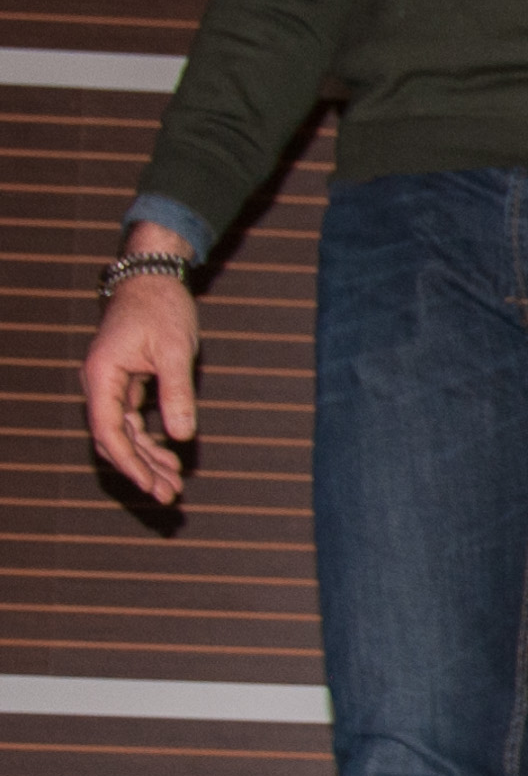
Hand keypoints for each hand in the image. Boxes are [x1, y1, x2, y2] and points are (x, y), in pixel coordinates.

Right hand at [81, 224, 201, 505]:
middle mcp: (100, 384)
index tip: (152, 487)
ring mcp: (111, 385)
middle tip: (170, 496)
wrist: (153, 279)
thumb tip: (180, 437)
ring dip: (147, 459)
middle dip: (141, 469)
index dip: (130, 463)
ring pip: (124, 434)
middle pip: (114, 440)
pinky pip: (132, 421)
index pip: (109, 432)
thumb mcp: (176, 350)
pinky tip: (171, 457)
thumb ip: (176, 394)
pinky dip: (150, 439)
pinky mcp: (126, 384)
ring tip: (174, 482)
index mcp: (102, 376)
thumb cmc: (162, 308)